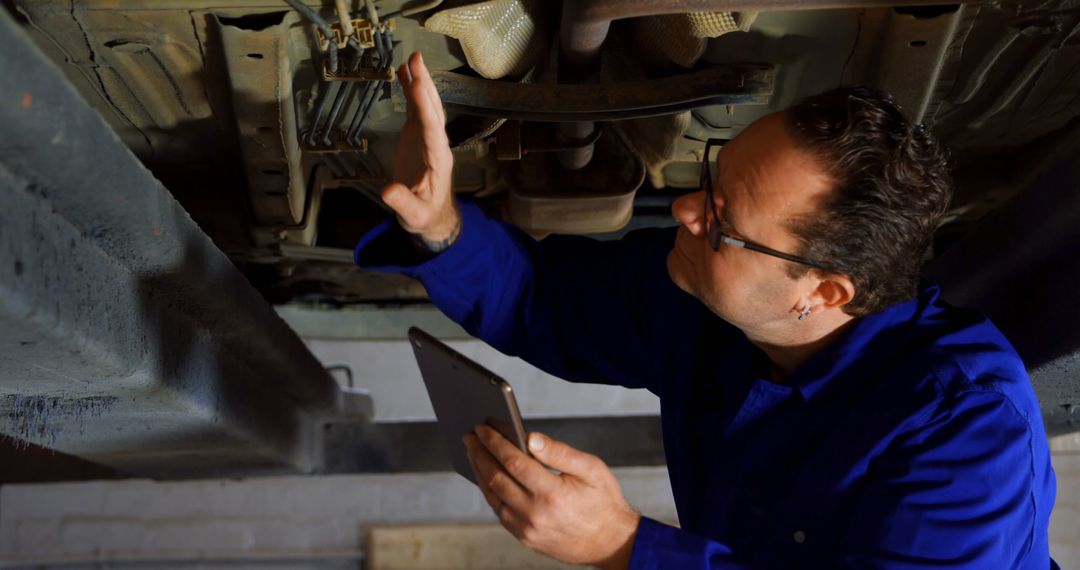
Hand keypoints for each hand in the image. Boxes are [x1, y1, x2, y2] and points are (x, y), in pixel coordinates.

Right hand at [382, 51, 459, 248]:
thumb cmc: (424, 216)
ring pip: (427, 106)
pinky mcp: (419, 136)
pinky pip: (416, 110)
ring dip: (421, 82)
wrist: (432, 216)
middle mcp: (436, 145)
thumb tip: (388, 191)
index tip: (419, 88)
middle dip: (426, 86)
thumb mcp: (413, 215)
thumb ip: (402, 203)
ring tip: (412, 58)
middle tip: (417, 60)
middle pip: (433, 111)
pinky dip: (412, 91)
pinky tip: (404, 73)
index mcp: (437, 161)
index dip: (425, 109)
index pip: (432, 132)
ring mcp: (428, 138)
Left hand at [463, 425, 639, 569]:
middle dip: (480, 454)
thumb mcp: (591, 469)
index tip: (482, 428)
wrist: (611, 542)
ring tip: (474, 453)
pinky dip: (490, 492)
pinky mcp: (525, 538)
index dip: (494, 442)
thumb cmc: (604, 501)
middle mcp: (536, 514)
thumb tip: (530, 437)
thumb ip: (560, 452)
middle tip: (469, 436)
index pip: (513, 462)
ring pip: (493, 497)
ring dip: (480, 472)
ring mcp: (528, 530)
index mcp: (553, 494)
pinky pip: (500, 512)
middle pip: (496, 478)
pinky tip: (488, 476)